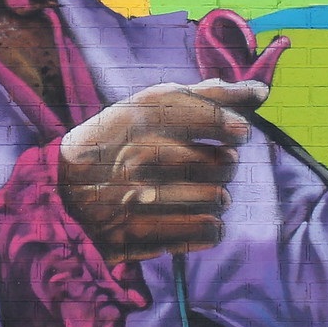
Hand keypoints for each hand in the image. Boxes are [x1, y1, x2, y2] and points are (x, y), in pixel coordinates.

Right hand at [57, 80, 268, 262]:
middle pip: (224, 163)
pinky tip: (193, 217)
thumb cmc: (122, 142)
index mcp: (140, 116)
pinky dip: (209, 227)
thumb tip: (261, 90)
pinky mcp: (137, 236)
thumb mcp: (152, 107)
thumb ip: (208, 96)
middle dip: (224, 165)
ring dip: (216, 198)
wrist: (65, 192)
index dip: (233, 127)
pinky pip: (208, 231)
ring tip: (196, 193)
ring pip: (218, 199)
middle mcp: (136, 155)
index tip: (235, 132)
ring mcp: (135, 199)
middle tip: (205, 166)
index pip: (213, 118)